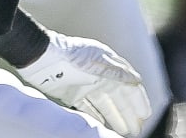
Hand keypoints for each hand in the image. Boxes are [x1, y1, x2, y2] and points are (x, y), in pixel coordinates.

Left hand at [14, 30, 149, 135]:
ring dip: (116, 117)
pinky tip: (103, 127)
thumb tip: (137, 80)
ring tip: (125, 131)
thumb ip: (116, 72)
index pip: (128, 85)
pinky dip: (97, 117)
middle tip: (137, 130)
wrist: (40, 56)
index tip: (145, 115)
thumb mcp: (96, 62)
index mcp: (108, 65)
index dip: (138, 100)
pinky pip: (89, 108)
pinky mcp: (73, 93)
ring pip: (105, 105)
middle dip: (129, 113)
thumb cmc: (69, 55)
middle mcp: (99, 76)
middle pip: (119, 98)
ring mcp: (86, 85)